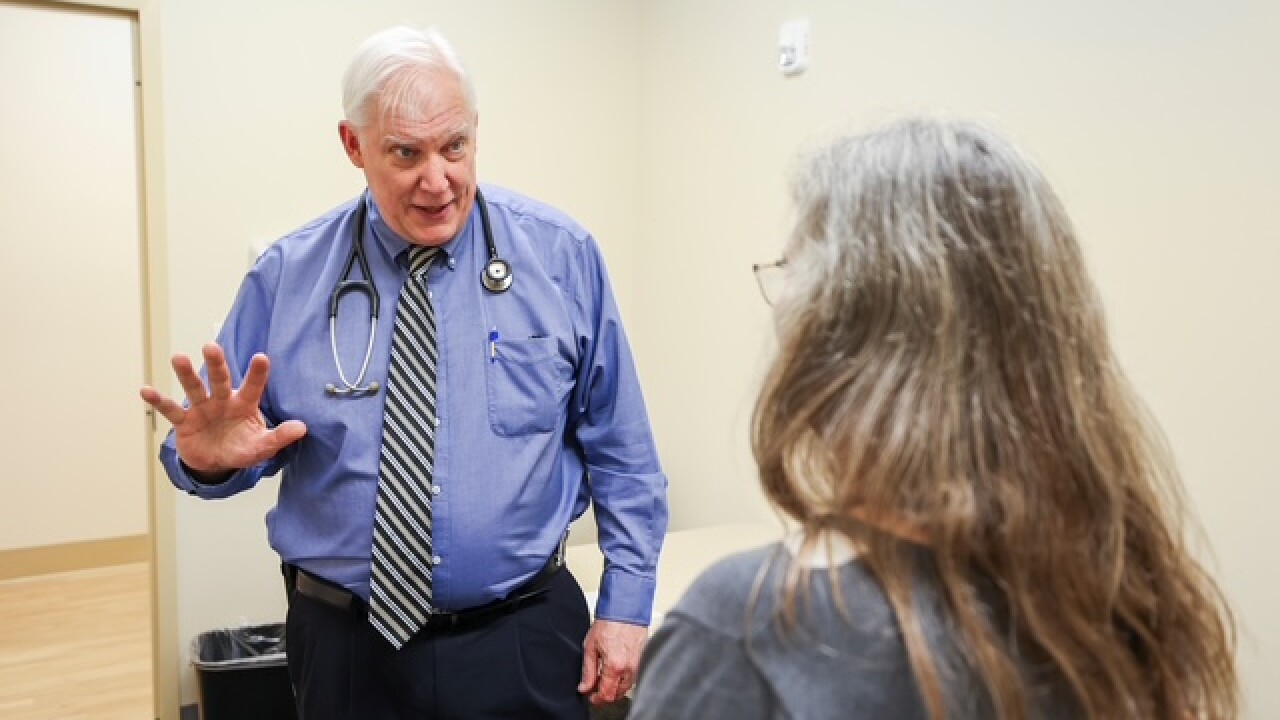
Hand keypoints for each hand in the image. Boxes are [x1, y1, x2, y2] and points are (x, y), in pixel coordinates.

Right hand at [139, 343, 305, 474]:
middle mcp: (222, 401)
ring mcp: (202, 409)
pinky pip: (170, 410)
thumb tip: (302, 428)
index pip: (253, 386)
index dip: (257, 374)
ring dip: (186, 374)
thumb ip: (279, 437)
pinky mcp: (184, 423)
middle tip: (211, 346)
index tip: (261, 357)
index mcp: (244, 404)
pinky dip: (158, 401)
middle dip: (216, 363)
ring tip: (178, 357)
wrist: (215, 462)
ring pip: (194, 388)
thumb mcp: (261, 446)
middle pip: (220, 379)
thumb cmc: (241, 448)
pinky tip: (146, 390)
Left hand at [578, 618, 647, 704]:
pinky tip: (616, 669)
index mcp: (615, 666)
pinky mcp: (643, 659)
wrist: (626, 608)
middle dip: (606, 694)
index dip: (597, 699)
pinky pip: (633, 676)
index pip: (607, 694)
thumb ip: (588, 671)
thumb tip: (585, 687)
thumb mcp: (590, 647)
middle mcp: (630, 668)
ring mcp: (638, 664)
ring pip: (626, 686)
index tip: (592, 697)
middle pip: (618, 694)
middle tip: (596, 688)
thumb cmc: (609, 622)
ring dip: (615, 686)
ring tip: (605, 676)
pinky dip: (624, 678)